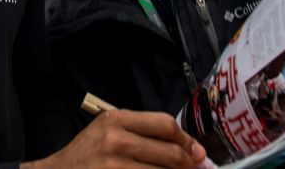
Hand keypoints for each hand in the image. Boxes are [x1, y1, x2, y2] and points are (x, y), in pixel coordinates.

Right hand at [23, 109, 207, 168]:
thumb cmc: (86, 154)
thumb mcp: (107, 131)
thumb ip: (141, 133)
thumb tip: (188, 149)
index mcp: (115, 119)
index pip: (165, 124)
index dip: (187, 140)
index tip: (198, 152)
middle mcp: (116, 141)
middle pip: (170, 152)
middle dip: (190, 164)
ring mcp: (115, 166)